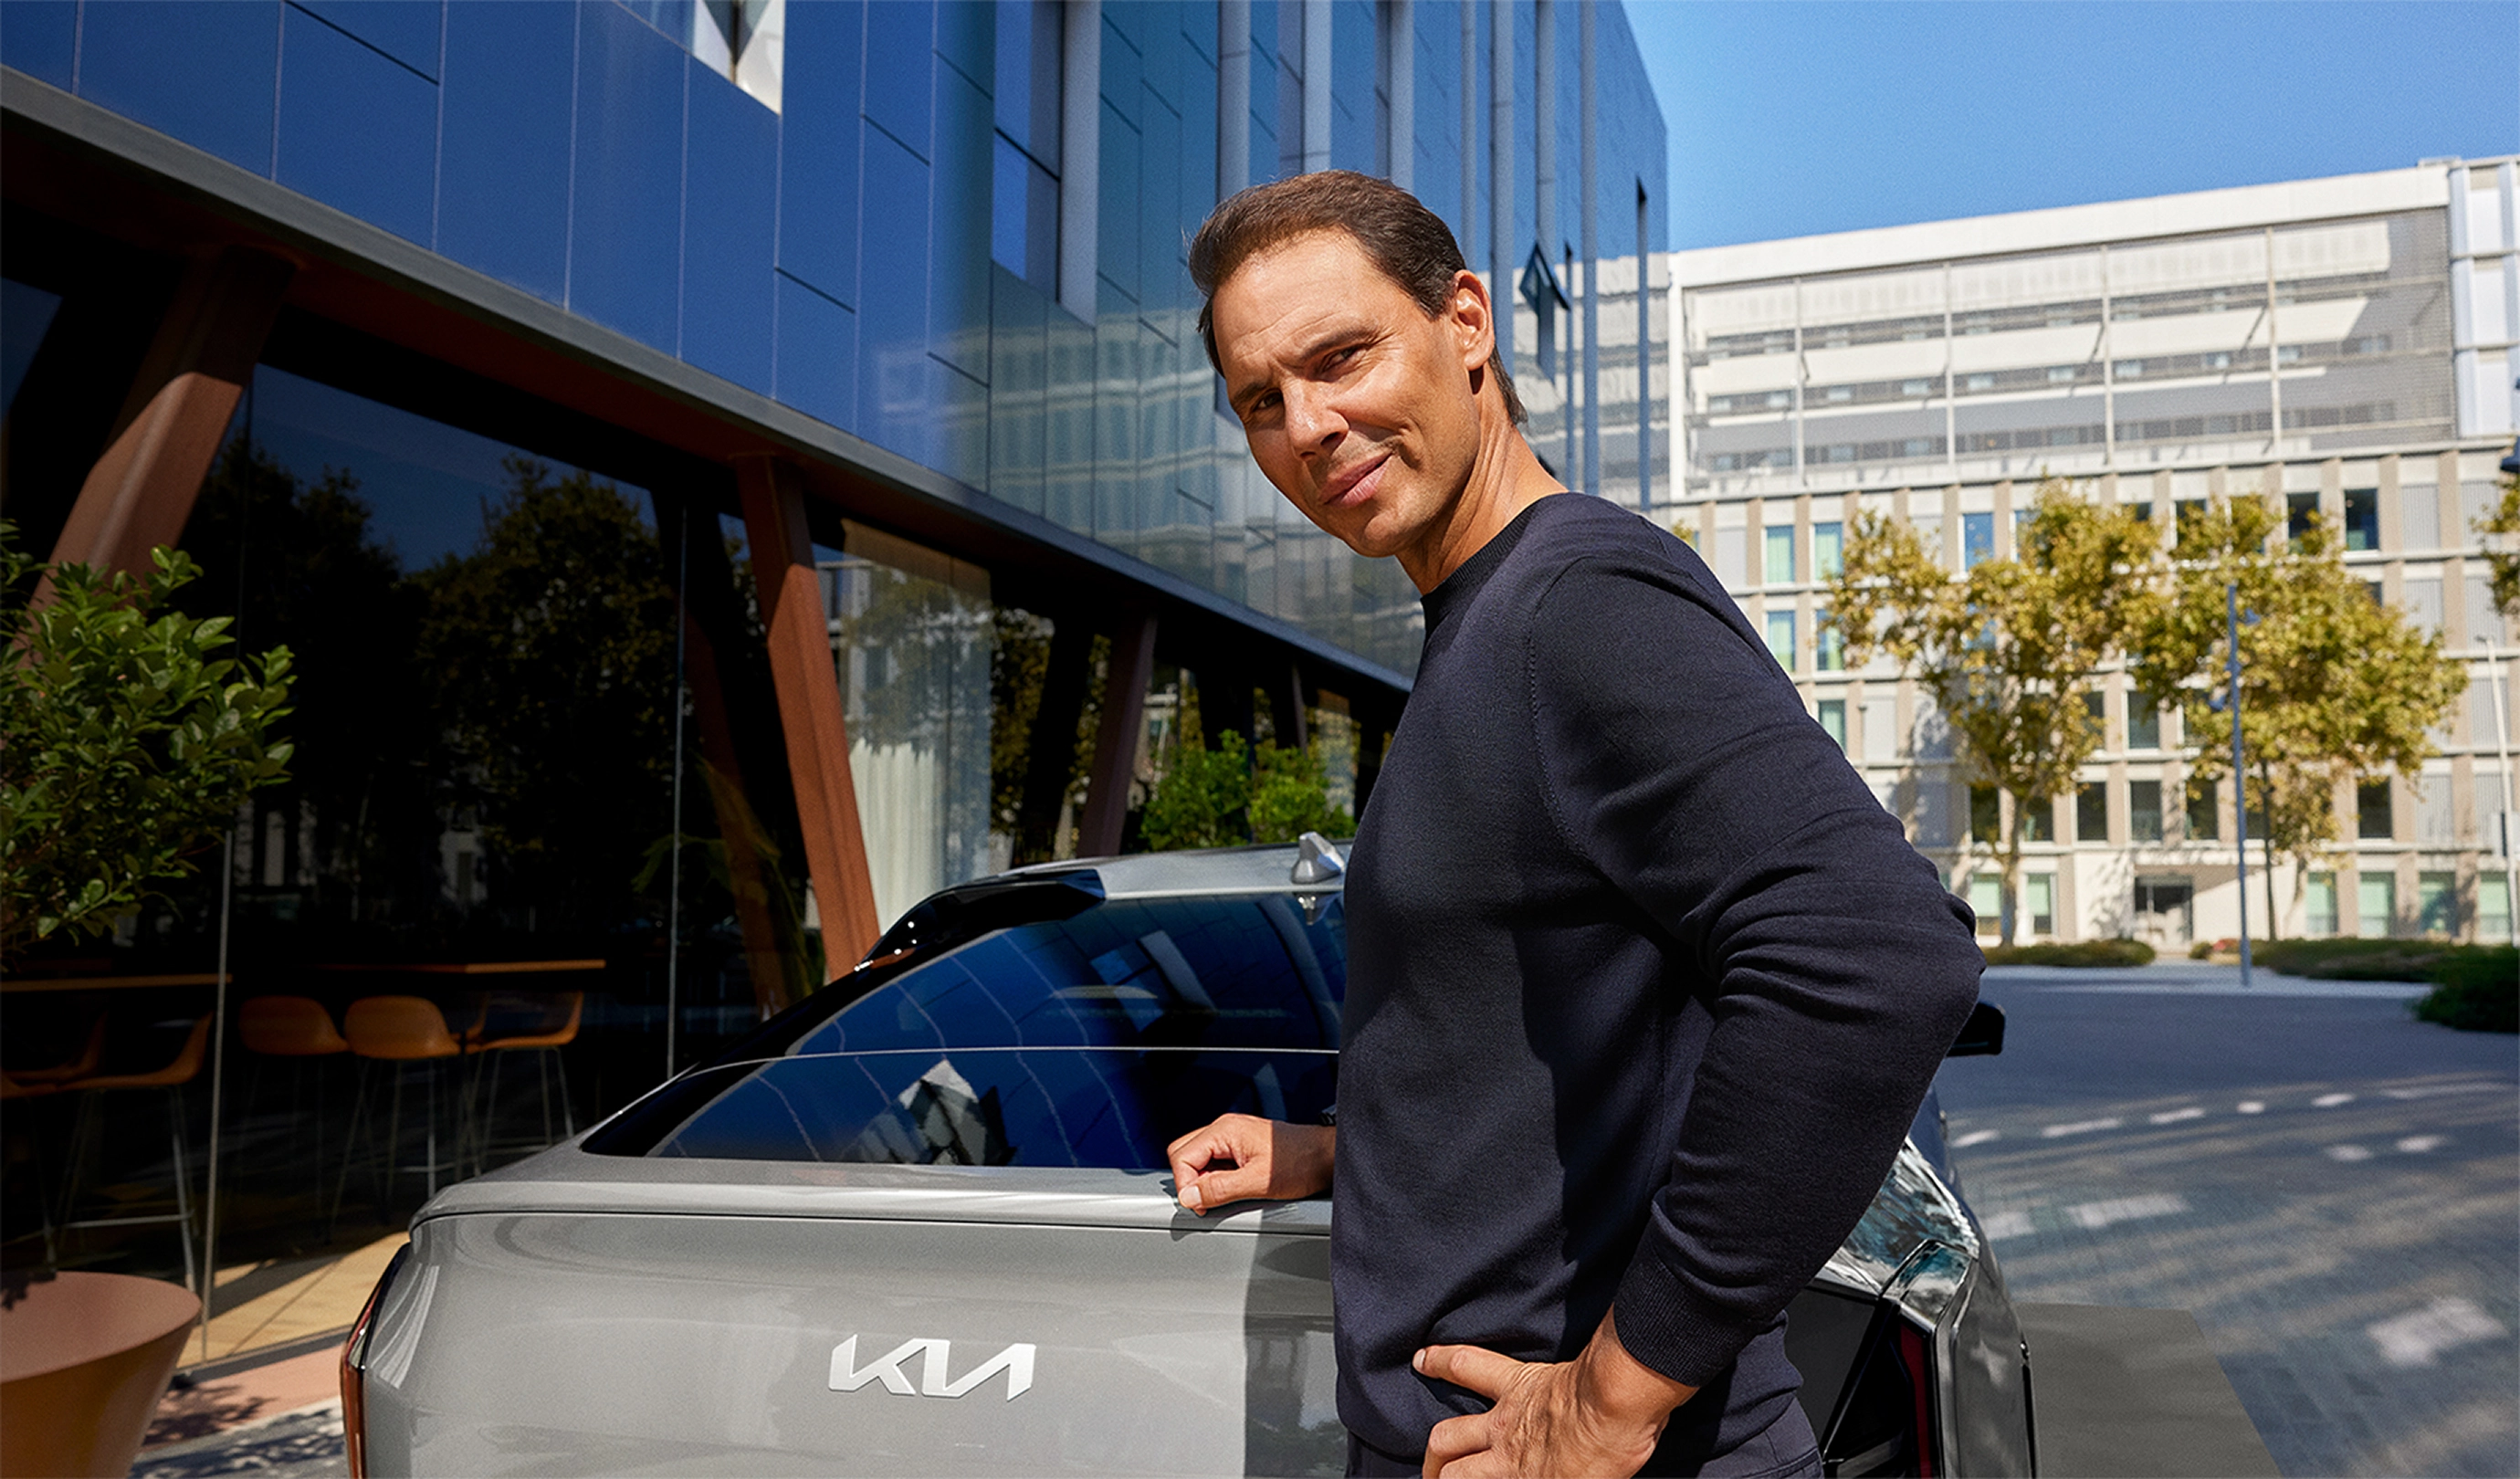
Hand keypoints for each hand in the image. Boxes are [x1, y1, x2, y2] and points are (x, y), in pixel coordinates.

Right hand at [1165, 1114, 1334, 1213]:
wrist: (1327, 1156)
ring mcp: (1233, 1136)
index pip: (1181, 1156)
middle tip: (1208, 1201)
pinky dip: (1218, 1178)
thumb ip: (1219, 1189)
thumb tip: (1189, 1196)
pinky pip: (1215, 1161)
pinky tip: (1236, 1188)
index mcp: (1224, 1130)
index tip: (1199, 1204)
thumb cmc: (1301, 1162)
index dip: (1185, 1184)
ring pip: (1199, 1159)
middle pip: (1184, 1153)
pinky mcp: (1241, 1146)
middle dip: (1190, 1181)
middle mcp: (1225, 1128)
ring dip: (1205, 1180)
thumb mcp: (1257, 1182)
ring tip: (1228, 1194)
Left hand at [1417, 1312, 1695, 1477]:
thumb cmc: (1613, 1380)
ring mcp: (1510, 1462)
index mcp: (1520, 1389)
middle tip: (1429, 1466)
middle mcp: (1505, 1427)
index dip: (1442, 1362)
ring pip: (1456, 1475)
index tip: (1422, 1359)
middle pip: (1446, 1436)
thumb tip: (1597, 1372)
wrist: (1613, 1403)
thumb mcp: (1585, 1369)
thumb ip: (1575, 1378)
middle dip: (1433, 1455)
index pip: (1468, 1366)